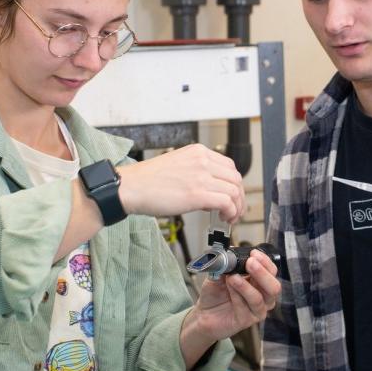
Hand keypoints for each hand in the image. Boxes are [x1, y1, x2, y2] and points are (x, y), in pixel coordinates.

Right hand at [117, 144, 244, 223]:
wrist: (131, 187)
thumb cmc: (147, 181)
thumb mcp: (177, 165)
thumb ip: (196, 171)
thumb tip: (210, 188)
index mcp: (198, 152)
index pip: (229, 166)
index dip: (234, 184)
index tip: (232, 196)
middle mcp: (202, 160)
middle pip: (236, 178)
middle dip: (239, 197)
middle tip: (235, 210)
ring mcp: (201, 176)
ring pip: (234, 191)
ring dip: (237, 207)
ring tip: (230, 217)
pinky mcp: (198, 194)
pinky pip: (227, 202)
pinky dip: (231, 212)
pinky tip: (224, 218)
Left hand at [192, 249, 281, 340]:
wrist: (202, 314)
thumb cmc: (215, 294)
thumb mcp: (220, 274)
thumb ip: (227, 264)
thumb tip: (230, 252)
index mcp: (259, 282)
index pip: (272, 271)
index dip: (265, 261)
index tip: (253, 253)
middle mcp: (262, 297)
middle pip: (274, 286)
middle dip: (262, 273)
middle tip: (250, 263)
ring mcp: (256, 310)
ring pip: (259, 298)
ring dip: (245, 286)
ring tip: (232, 277)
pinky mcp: (246, 321)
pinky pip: (246, 308)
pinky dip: (237, 296)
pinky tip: (229, 288)